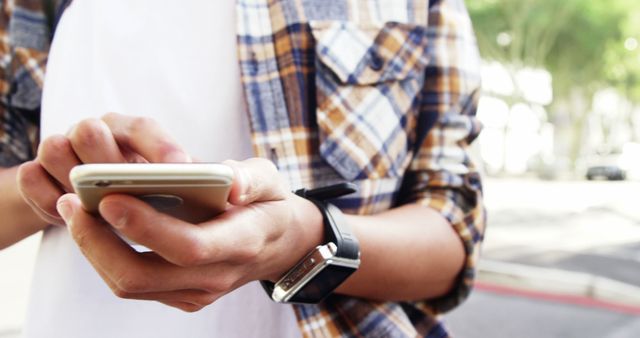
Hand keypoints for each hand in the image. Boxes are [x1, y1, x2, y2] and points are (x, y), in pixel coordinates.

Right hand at [17, 113, 189, 225]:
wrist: (101, 207)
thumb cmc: (151, 196)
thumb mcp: (179, 186)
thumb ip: (202, 180)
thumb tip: (232, 185)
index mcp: (133, 132)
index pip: (143, 128)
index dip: (159, 148)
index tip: (179, 170)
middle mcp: (96, 133)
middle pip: (90, 132)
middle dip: (105, 161)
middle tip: (125, 193)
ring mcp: (63, 150)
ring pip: (55, 148)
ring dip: (71, 179)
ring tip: (93, 207)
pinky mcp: (37, 173)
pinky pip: (31, 177)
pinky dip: (47, 199)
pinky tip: (73, 219)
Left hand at [56, 158, 323, 311]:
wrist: (281, 245)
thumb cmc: (269, 204)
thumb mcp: (271, 180)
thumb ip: (252, 179)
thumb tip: (231, 183)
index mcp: (241, 243)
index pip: (189, 247)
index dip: (147, 228)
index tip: (110, 199)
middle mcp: (215, 276)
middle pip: (143, 276)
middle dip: (99, 243)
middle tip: (74, 202)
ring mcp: (196, 292)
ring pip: (130, 284)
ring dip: (94, 250)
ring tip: (74, 207)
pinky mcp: (181, 295)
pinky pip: (133, 283)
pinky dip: (106, 256)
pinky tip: (93, 224)